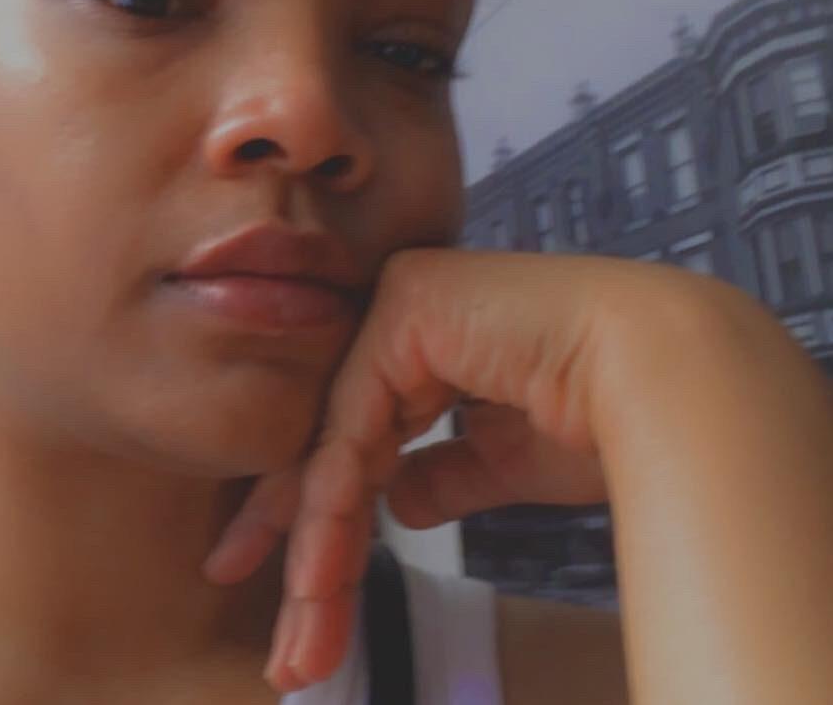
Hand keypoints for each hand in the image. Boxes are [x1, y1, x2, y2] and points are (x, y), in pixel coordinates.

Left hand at [203, 247, 691, 690]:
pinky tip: (319, 581)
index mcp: (428, 345)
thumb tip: (405, 502)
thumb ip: (447, 471)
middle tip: (287, 644)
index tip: (303, 600)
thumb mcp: (505, 461)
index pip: (356, 441)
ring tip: (302, 645)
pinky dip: (334, 511)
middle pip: (335, 447)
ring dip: (319, 557)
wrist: (666, 382)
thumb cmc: (604, 415)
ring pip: (336, 448)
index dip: (324, 525)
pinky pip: (353, 428)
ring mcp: (397, 307)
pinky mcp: (401, 308)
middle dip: (305, 550)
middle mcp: (403, 319)